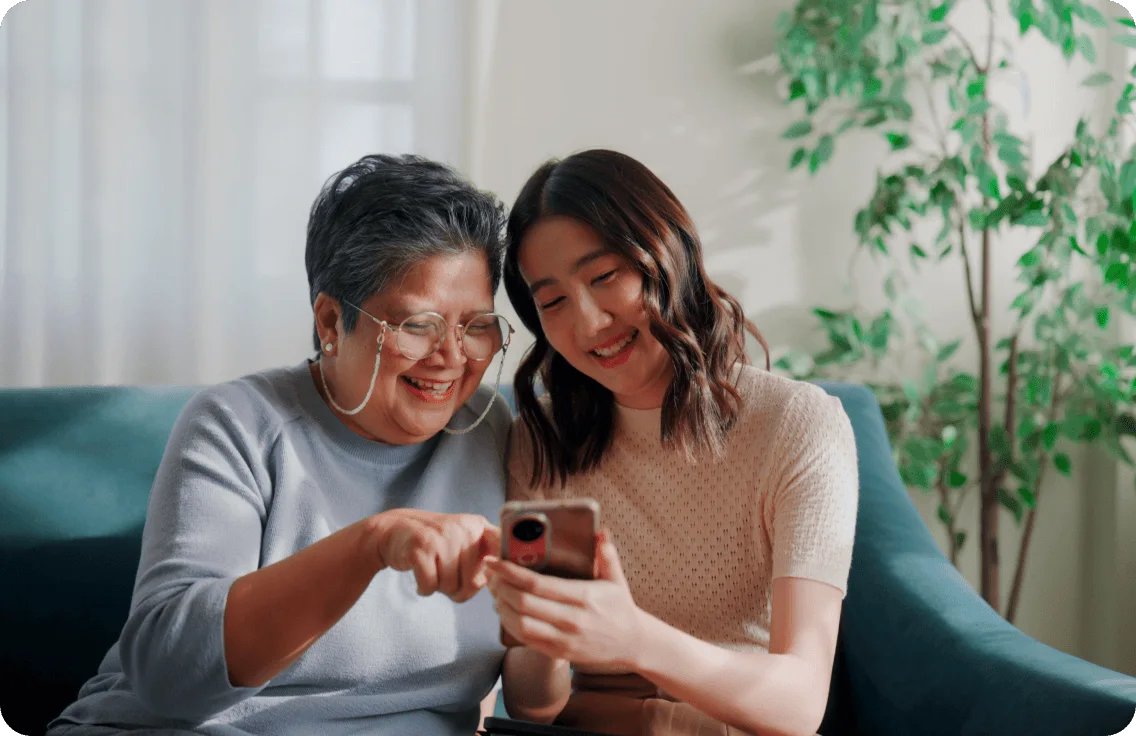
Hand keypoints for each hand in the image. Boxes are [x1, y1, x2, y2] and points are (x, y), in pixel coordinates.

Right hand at [372, 509, 499, 601]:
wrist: (393, 530)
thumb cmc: (434, 544)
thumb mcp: (463, 540)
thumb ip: (485, 556)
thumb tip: (495, 582)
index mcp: (478, 525)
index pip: (499, 553)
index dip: (495, 574)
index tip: (485, 581)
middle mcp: (462, 528)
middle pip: (472, 583)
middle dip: (457, 589)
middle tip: (444, 575)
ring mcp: (441, 537)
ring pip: (450, 586)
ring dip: (439, 588)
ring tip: (432, 570)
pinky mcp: (420, 549)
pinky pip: (430, 586)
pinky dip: (424, 588)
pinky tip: (419, 574)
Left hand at [486, 529, 644, 669]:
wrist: (632, 643)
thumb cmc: (620, 607)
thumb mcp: (617, 578)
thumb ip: (607, 553)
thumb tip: (601, 531)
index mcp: (583, 597)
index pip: (537, 583)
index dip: (510, 572)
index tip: (494, 561)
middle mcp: (571, 619)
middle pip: (523, 603)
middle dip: (500, 587)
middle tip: (490, 573)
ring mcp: (563, 639)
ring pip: (520, 624)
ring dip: (501, 606)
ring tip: (494, 591)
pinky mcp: (558, 653)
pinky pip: (526, 639)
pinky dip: (509, 624)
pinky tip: (505, 610)